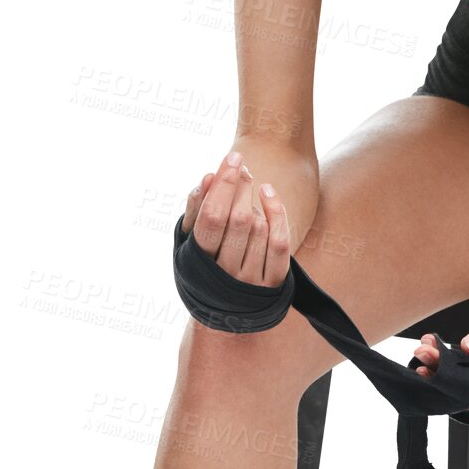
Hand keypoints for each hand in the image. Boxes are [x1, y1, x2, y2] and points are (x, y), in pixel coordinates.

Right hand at [180, 150, 291, 287]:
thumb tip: (207, 178)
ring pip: (259, 228)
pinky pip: (280, 241)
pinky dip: (277, 212)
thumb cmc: (203, 264)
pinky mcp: (273, 284)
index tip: (233, 157)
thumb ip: (196, 208)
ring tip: (246, 197)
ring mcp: (250, 282)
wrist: (224, 311)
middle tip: (241, 166)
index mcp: (198, 262)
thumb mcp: (188, 240)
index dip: (224, 184)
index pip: (212, 217)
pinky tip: (268, 194)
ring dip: (254, 202)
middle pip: (239, 219)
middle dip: (241, 185)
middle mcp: (225, 275)